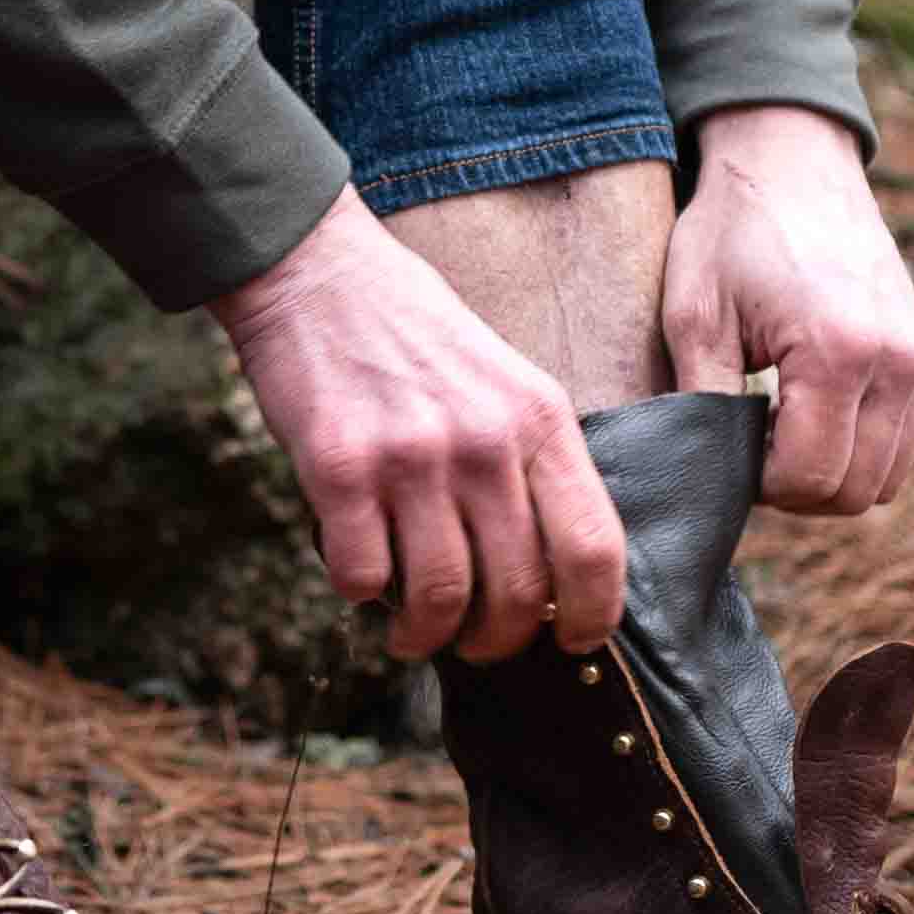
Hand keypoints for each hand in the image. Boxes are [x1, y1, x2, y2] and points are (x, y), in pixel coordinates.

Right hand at [207, 187, 628, 662]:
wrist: (319, 273)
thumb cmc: (416, 333)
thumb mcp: (506, 380)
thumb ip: (533, 462)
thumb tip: (550, 572)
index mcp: (540, 417)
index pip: (594, 548)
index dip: (594, 616)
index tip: (576, 640)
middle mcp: (483, 441)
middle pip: (518, 591)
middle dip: (498, 640)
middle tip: (477, 641)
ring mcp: (410, 457)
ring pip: (439, 598)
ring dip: (426, 635)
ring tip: (414, 633)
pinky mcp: (339, 469)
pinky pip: (362, 577)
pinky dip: (363, 594)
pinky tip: (362, 575)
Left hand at [663, 104, 913, 512]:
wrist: (791, 162)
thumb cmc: (731, 232)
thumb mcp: (693, 316)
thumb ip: (703, 406)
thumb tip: (705, 479)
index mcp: (840, 352)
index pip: (811, 478)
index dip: (760, 485)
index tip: (727, 447)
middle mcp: (901, 361)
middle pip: (856, 492)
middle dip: (796, 487)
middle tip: (749, 444)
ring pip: (887, 478)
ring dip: (831, 473)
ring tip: (777, 426)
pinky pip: (904, 442)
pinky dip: (860, 448)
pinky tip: (810, 411)